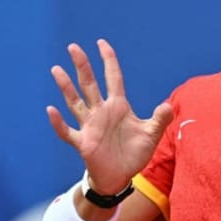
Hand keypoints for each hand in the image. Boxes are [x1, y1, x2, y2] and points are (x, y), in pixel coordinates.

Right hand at [46, 39, 172, 192]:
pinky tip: (51, 110)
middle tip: (73, 47)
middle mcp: (101, 112)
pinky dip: (59, 123)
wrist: (121, 177)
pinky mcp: (82, 143)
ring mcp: (90, 126)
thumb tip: (168, 105)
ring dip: (66, 87)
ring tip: (57, 70)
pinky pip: (67, 131)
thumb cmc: (134, 153)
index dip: (108, 61)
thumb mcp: (151, 135)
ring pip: (75, 103)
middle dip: (82, 66)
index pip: (113, 78)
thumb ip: (160, 119)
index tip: (101, 43)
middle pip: (89, 84)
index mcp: (118, 106)